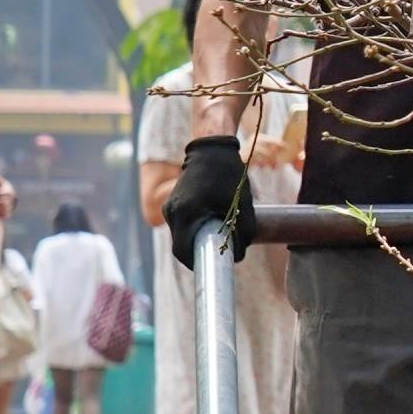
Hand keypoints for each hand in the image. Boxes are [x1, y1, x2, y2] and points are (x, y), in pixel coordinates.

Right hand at [164, 134, 248, 265]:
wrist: (211, 149)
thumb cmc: (228, 176)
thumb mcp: (241, 206)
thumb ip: (242, 234)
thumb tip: (237, 254)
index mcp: (184, 213)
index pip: (182, 251)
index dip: (197, 263)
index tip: (213, 265)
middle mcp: (172, 211)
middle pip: (181, 244)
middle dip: (200, 252)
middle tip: (221, 252)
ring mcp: (170, 206)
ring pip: (182, 234)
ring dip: (198, 239)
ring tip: (219, 234)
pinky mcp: (173, 202)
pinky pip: (183, 223)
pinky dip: (196, 228)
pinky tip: (212, 222)